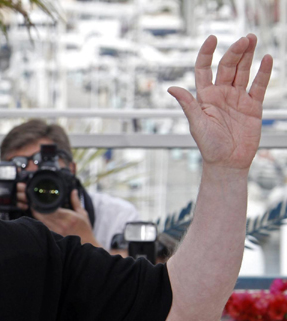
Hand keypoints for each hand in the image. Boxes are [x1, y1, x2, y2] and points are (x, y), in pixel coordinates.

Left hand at [31, 189, 98, 245]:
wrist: (87, 244)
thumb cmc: (85, 229)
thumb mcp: (82, 214)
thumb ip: (76, 202)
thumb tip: (74, 191)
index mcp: (69, 216)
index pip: (52, 208)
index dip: (44, 204)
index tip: (38, 199)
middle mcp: (62, 224)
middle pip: (45, 215)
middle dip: (38, 209)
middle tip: (32, 203)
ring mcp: (58, 231)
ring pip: (43, 222)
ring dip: (37, 216)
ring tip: (33, 209)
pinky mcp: (56, 236)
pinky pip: (45, 228)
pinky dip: (40, 223)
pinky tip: (37, 219)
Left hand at [168, 34, 272, 170]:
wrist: (228, 162)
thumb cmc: (208, 146)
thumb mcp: (196, 124)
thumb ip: (188, 104)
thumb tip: (171, 88)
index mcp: (204, 96)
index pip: (204, 69)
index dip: (206, 53)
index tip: (212, 38)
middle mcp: (221, 94)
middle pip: (227, 66)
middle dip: (235, 51)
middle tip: (244, 39)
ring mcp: (237, 98)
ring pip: (243, 71)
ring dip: (248, 55)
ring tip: (252, 39)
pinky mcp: (253, 106)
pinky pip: (259, 85)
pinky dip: (264, 72)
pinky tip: (267, 59)